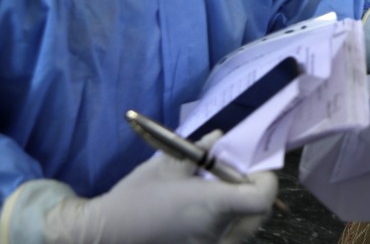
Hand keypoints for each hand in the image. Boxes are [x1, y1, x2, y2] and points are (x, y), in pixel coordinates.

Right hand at [16, 133, 277, 243]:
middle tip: (238, 175)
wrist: (103, 235)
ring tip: (220, 190)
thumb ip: (200, 150)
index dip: (266, 180)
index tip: (254, 166)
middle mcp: (217, 232)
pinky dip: (227, 222)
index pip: (261, 198)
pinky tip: (206, 209)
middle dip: (255, 192)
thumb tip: (220, 137)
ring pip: (245, 228)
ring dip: (241, 208)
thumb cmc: (136, 197)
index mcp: (212, 206)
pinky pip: (227, 237)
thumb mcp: (168, 164)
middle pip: (258, 214)